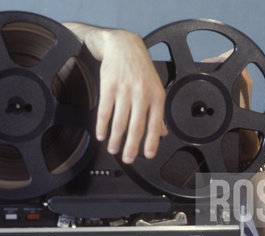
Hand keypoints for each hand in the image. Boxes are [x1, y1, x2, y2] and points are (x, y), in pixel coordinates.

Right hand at [64, 23, 166, 163]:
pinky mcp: (109, 87)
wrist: (123, 46)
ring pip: (120, 122)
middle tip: (128, 159)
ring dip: (115, 140)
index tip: (147, 156)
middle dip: (131, 147)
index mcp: (157, 96)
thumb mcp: (155, 88)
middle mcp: (142, 94)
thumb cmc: (141, 69)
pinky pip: (105, 112)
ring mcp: (125, 90)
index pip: (155, 124)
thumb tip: (162, 133)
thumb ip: (158, 112)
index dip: (151, 142)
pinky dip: (102, 126)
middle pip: (136, 127)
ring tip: (113, 150)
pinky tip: (101, 135)